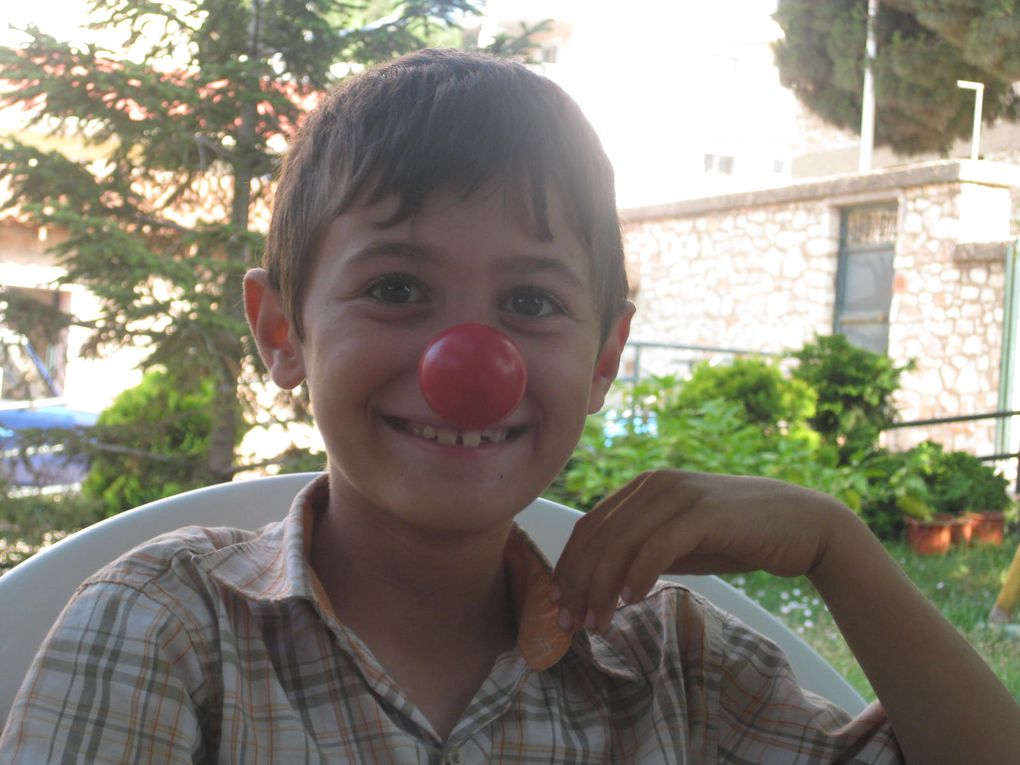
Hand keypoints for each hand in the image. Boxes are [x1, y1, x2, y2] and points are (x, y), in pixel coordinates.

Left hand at [550, 469, 852, 632]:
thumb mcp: (680, 546)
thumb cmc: (738, 538)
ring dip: (601, 588)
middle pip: (596, 537)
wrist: (805, 526)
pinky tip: (630, 601)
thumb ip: (643, 554)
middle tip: (570, 625)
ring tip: (597, 624)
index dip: (568, 568)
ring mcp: (679, 494)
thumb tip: (601, 586)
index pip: (589, 528)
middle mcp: (654, 485)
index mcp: (643, 488)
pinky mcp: (703, 512)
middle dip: (577, 584)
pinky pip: (657, 545)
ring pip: (620, 543)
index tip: (559, 607)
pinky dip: (637, 574)